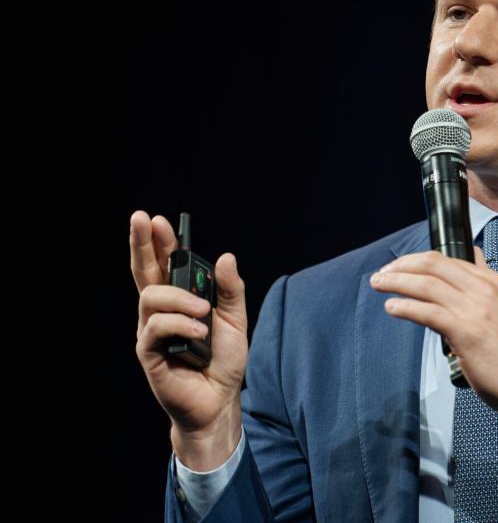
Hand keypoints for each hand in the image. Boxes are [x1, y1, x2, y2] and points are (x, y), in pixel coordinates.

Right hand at [131, 210, 246, 468]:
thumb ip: (230, 290)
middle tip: (142, 218)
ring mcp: (152, 331)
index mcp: (180, 301)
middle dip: (142, 243)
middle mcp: (161, 312)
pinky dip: (181, 325)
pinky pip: (157, 327)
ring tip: (204, 312)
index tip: (158, 220)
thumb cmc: (223, 360)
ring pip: (152, 297)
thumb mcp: (236, 319)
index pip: (164, 265)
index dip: (159, 242)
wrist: (221, 399)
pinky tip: (200, 334)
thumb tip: (226, 256)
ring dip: (180, 298)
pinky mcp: (149, 353)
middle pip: (144, 272)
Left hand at [369, 248, 497, 418]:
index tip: (400, 267)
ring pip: (427, 284)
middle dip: (402, 266)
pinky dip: (406, 307)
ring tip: (379, 286)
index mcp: (491, 281)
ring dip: (397, 282)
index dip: (417, 260)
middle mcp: (482, 289)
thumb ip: (484, 286)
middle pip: (433, 264)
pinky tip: (392, 308)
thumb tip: (471, 262)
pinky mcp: (465, 331)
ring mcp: (474, 309)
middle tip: (383, 274)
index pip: (447, 258)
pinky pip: (428, 312)